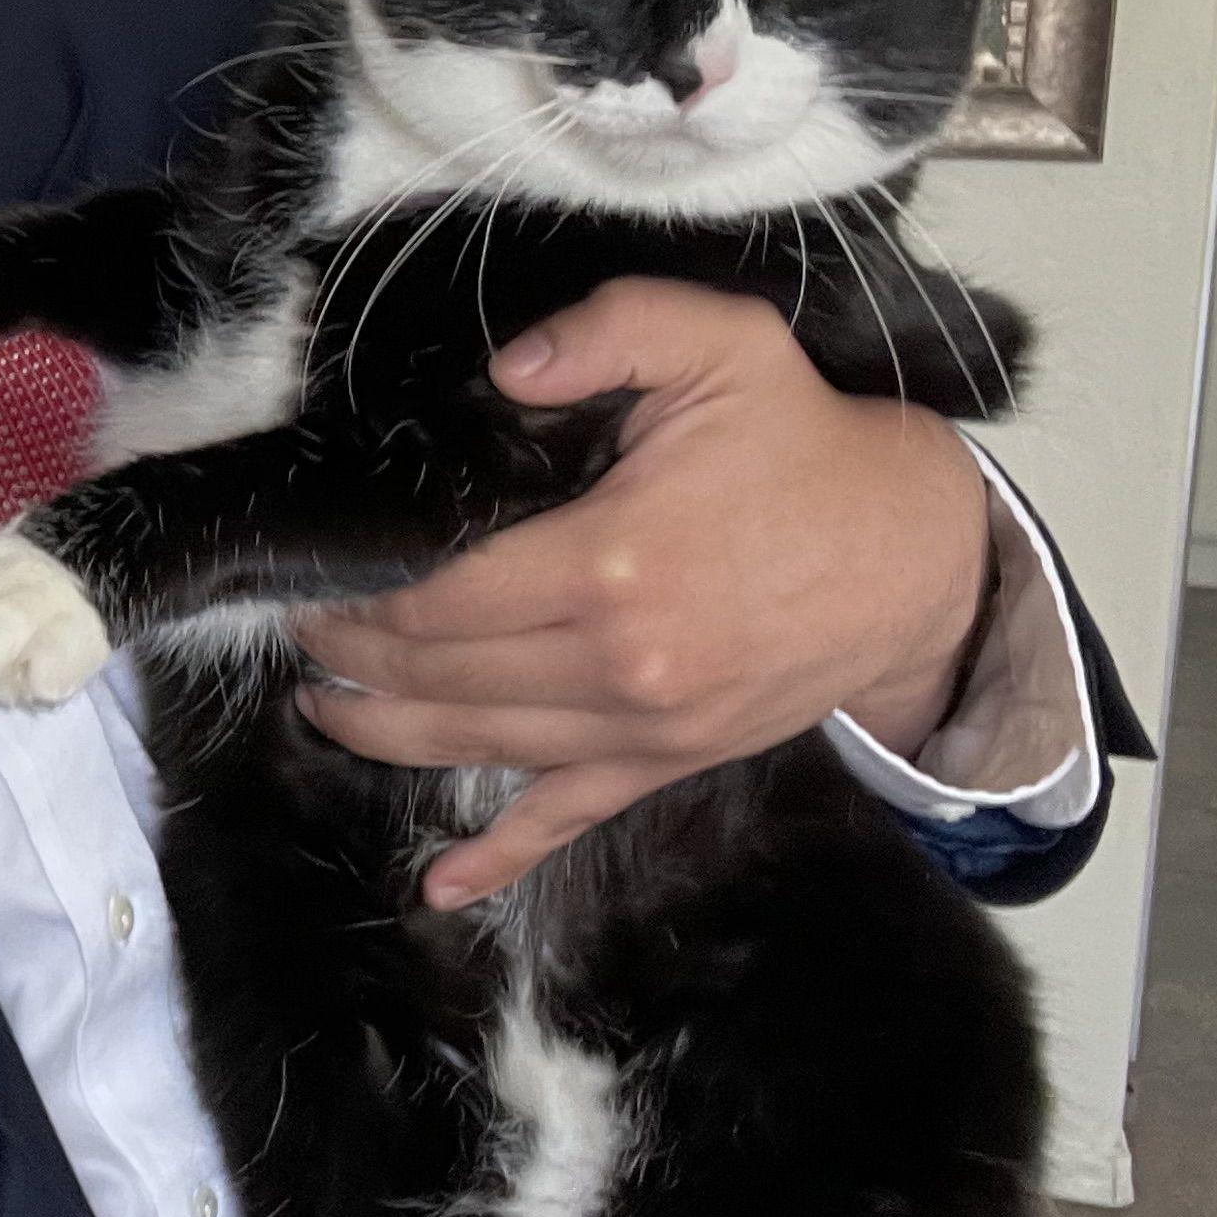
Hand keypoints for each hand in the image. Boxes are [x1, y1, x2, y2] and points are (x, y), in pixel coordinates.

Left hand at [295, 278, 990, 910]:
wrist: (916, 557)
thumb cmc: (807, 445)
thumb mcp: (723, 346)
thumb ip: (610, 330)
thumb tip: (505, 368)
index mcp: (611, 563)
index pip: (439, 599)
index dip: (359, 598)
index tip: (310, 577)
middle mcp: (618, 664)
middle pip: (440, 677)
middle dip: (352, 657)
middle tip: (300, 627)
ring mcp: (643, 728)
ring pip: (478, 747)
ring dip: (384, 734)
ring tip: (319, 707)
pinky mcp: (668, 763)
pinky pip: (567, 822)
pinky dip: (498, 858)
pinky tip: (440, 886)